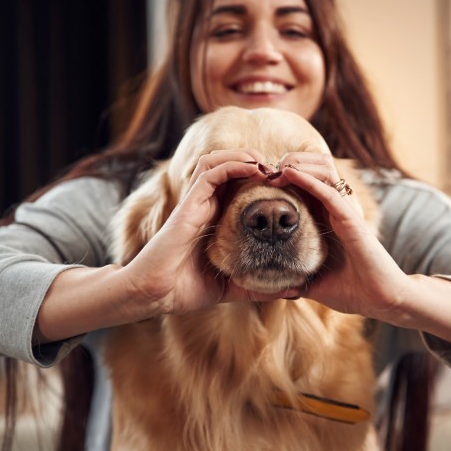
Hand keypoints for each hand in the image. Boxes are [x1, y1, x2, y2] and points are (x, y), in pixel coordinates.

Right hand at [122, 150, 298, 317]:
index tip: (284, 185)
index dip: (258, 179)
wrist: (155, 294)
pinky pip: (210, 172)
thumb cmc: (186, 290)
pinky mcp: (188, 203)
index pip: (235, 185)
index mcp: (214, 219)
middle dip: (253, 160)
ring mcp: (195, 202)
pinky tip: (254, 168)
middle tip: (279, 169)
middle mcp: (204, 205)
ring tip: (267, 163)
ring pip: (216, 160)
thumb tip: (295, 290)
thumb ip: (260, 287)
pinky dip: (232, 164)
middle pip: (226, 165)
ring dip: (243, 156)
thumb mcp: (233, 286)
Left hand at [267, 153, 450, 349]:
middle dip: (289, 165)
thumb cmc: (353, 293)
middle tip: (265, 169)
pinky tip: (289, 173)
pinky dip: (308, 180)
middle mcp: (336, 212)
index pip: (306, 189)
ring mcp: (345, 213)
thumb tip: (273, 287)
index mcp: (328, 222)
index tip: (261, 180)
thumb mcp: (314, 284)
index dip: (285, 179)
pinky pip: (328, 192)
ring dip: (297, 166)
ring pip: (322, 174)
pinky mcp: (351, 219)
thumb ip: (295, 281)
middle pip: (314, 172)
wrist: (381, 302)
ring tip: (275, 167)